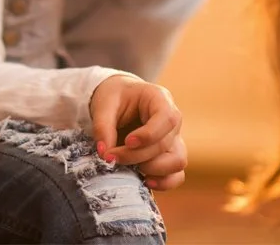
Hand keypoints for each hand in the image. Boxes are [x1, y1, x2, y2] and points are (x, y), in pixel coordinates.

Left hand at [90, 74, 186, 190]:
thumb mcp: (104, 104)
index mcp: (160, 99)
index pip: (166, 118)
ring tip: (130, 167)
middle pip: (165, 144)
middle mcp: (172, 120)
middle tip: (112, 157)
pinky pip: (177, 175)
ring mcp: (174, 140)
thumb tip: (104, 154)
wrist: (118, 100)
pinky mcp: (170, 157)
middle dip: (137, 155)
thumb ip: (102, 126)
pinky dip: (163, 182)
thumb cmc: (114, 97)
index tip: (127, 142)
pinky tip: (144, 181)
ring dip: (153, 169)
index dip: (149, 135)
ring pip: (177, 161)